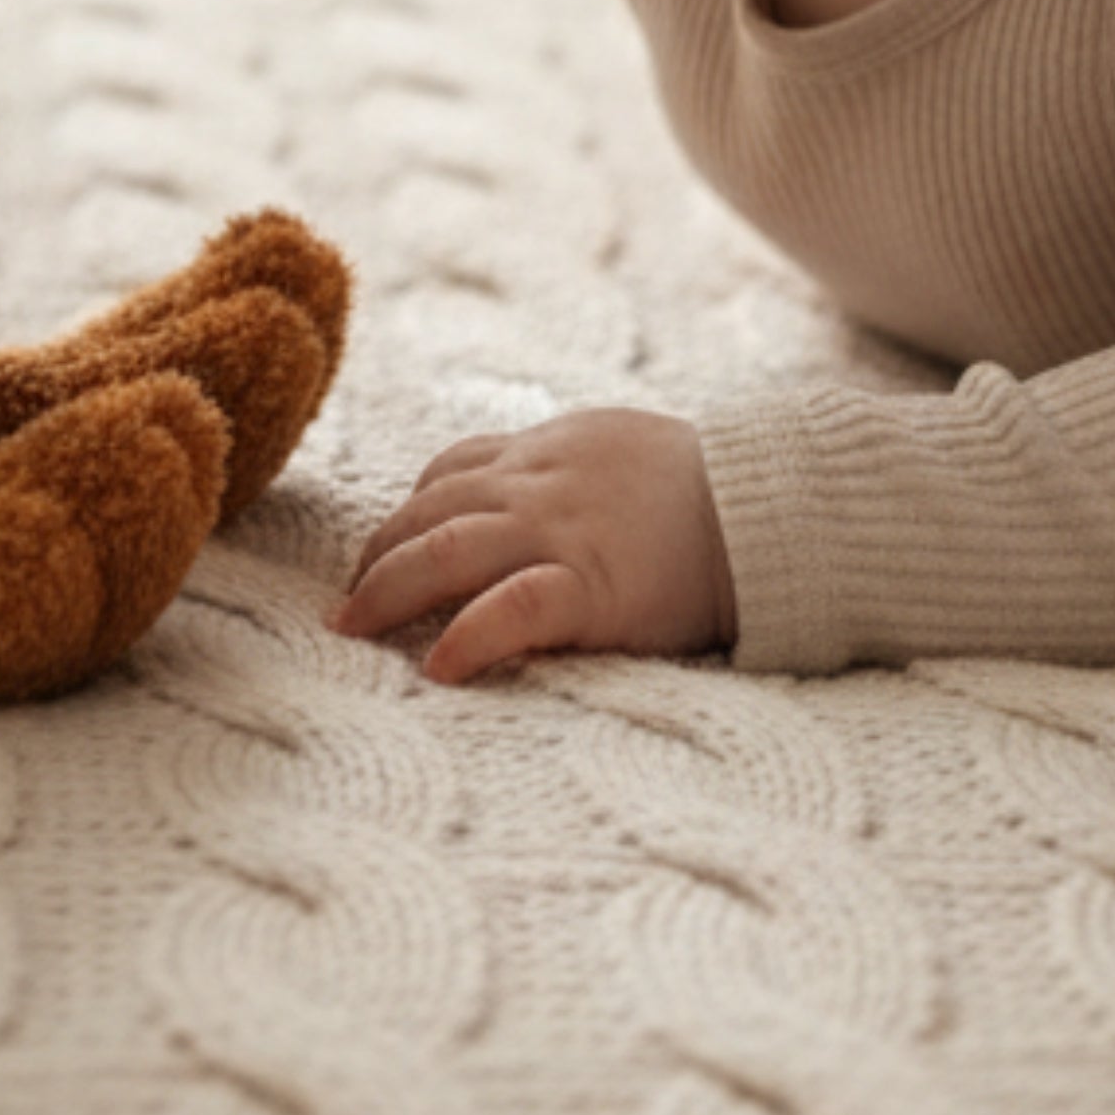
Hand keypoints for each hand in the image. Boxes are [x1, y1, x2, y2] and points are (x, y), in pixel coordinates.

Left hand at [331, 408, 734, 682]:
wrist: (770, 503)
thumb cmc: (704, 485)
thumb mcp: (616, 446)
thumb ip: (565, 465)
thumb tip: (524, 489)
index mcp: (545, 451)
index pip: (450, 471)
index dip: (406, 512)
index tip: (383, 552)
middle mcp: (537, 484)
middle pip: (427, 510)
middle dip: (375, 555)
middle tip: (344, 604)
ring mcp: (559, 531)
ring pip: (445, 549)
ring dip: (386, 590)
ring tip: (352, 629)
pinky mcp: (592, 585)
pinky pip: (511, 607)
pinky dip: (466, 636)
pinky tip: (437, 668)